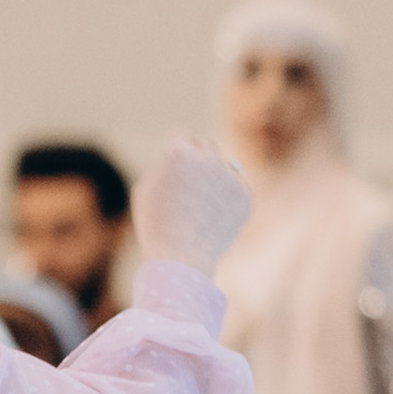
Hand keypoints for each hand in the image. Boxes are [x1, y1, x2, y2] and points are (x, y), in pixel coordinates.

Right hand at [132, 135, 251, 277]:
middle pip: (205, 144)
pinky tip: (212, 214)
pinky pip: (237, 184)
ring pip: (223, 164)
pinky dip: (226, 195)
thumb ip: (165, 165)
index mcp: (179, 152)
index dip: (173, 150)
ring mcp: (230, 177)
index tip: (171, 167)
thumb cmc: (156, 225)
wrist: (181, 259)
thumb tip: (187, 156)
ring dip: (212, 175)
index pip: (181, 134)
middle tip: (187, 181)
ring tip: (198, 204)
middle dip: (195, 157)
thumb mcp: (146, 188)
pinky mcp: (245, 195)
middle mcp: (208, 159)